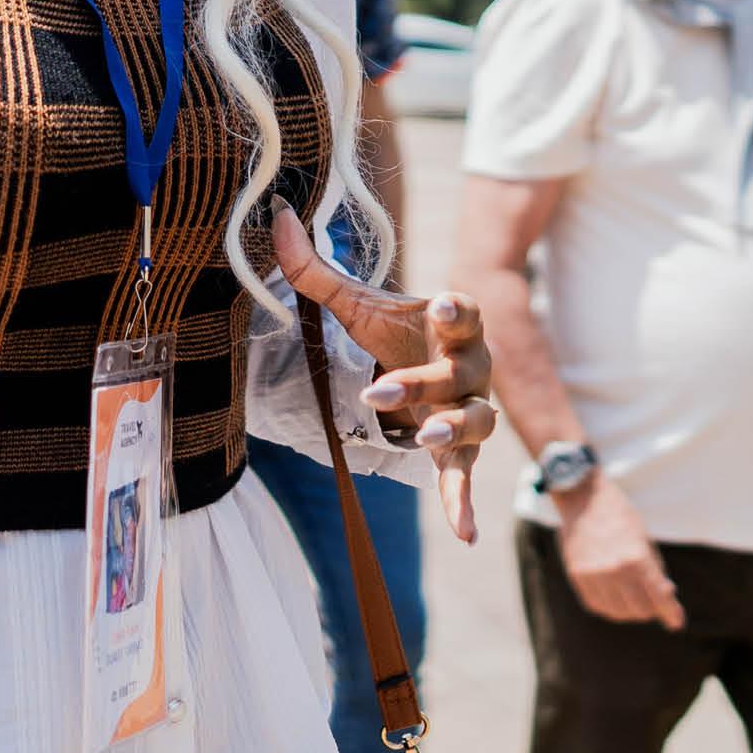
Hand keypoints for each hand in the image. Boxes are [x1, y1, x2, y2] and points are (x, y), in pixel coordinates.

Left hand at [271, 203, 500, 544]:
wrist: (414, 367)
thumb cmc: (391, 332)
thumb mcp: (354, 304)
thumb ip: (317, 268)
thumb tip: (275, 217)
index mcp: (453, 325)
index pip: (465, 313)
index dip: (457, 310)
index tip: (442, 304)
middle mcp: (471, 366)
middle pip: (460, 373)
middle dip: (423, 383)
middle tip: (378, 392)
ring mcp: (470, 409)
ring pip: (476, 420)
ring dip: (452, 429)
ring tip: (422, 440)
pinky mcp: (459, 451)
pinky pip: (467, 477)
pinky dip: (466, 503)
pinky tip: (467, 535)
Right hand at [556, 473, 686, 629]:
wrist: (584, 498)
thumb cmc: (620, 516)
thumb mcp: (645, 539)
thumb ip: (655, 570)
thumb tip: (667, 595)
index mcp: (637, 559)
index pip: (659, 597)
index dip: (671, 613)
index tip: (677, 623)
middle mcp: (615, 571)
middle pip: (639, 610)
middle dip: (650, 610)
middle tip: (653, 604)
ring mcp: (594, 575)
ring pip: (617, 612)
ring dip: (630, 611)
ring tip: (633, 600)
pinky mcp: (577, 576)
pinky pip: (597, 606)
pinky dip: (609, 607)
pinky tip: (615, 599)